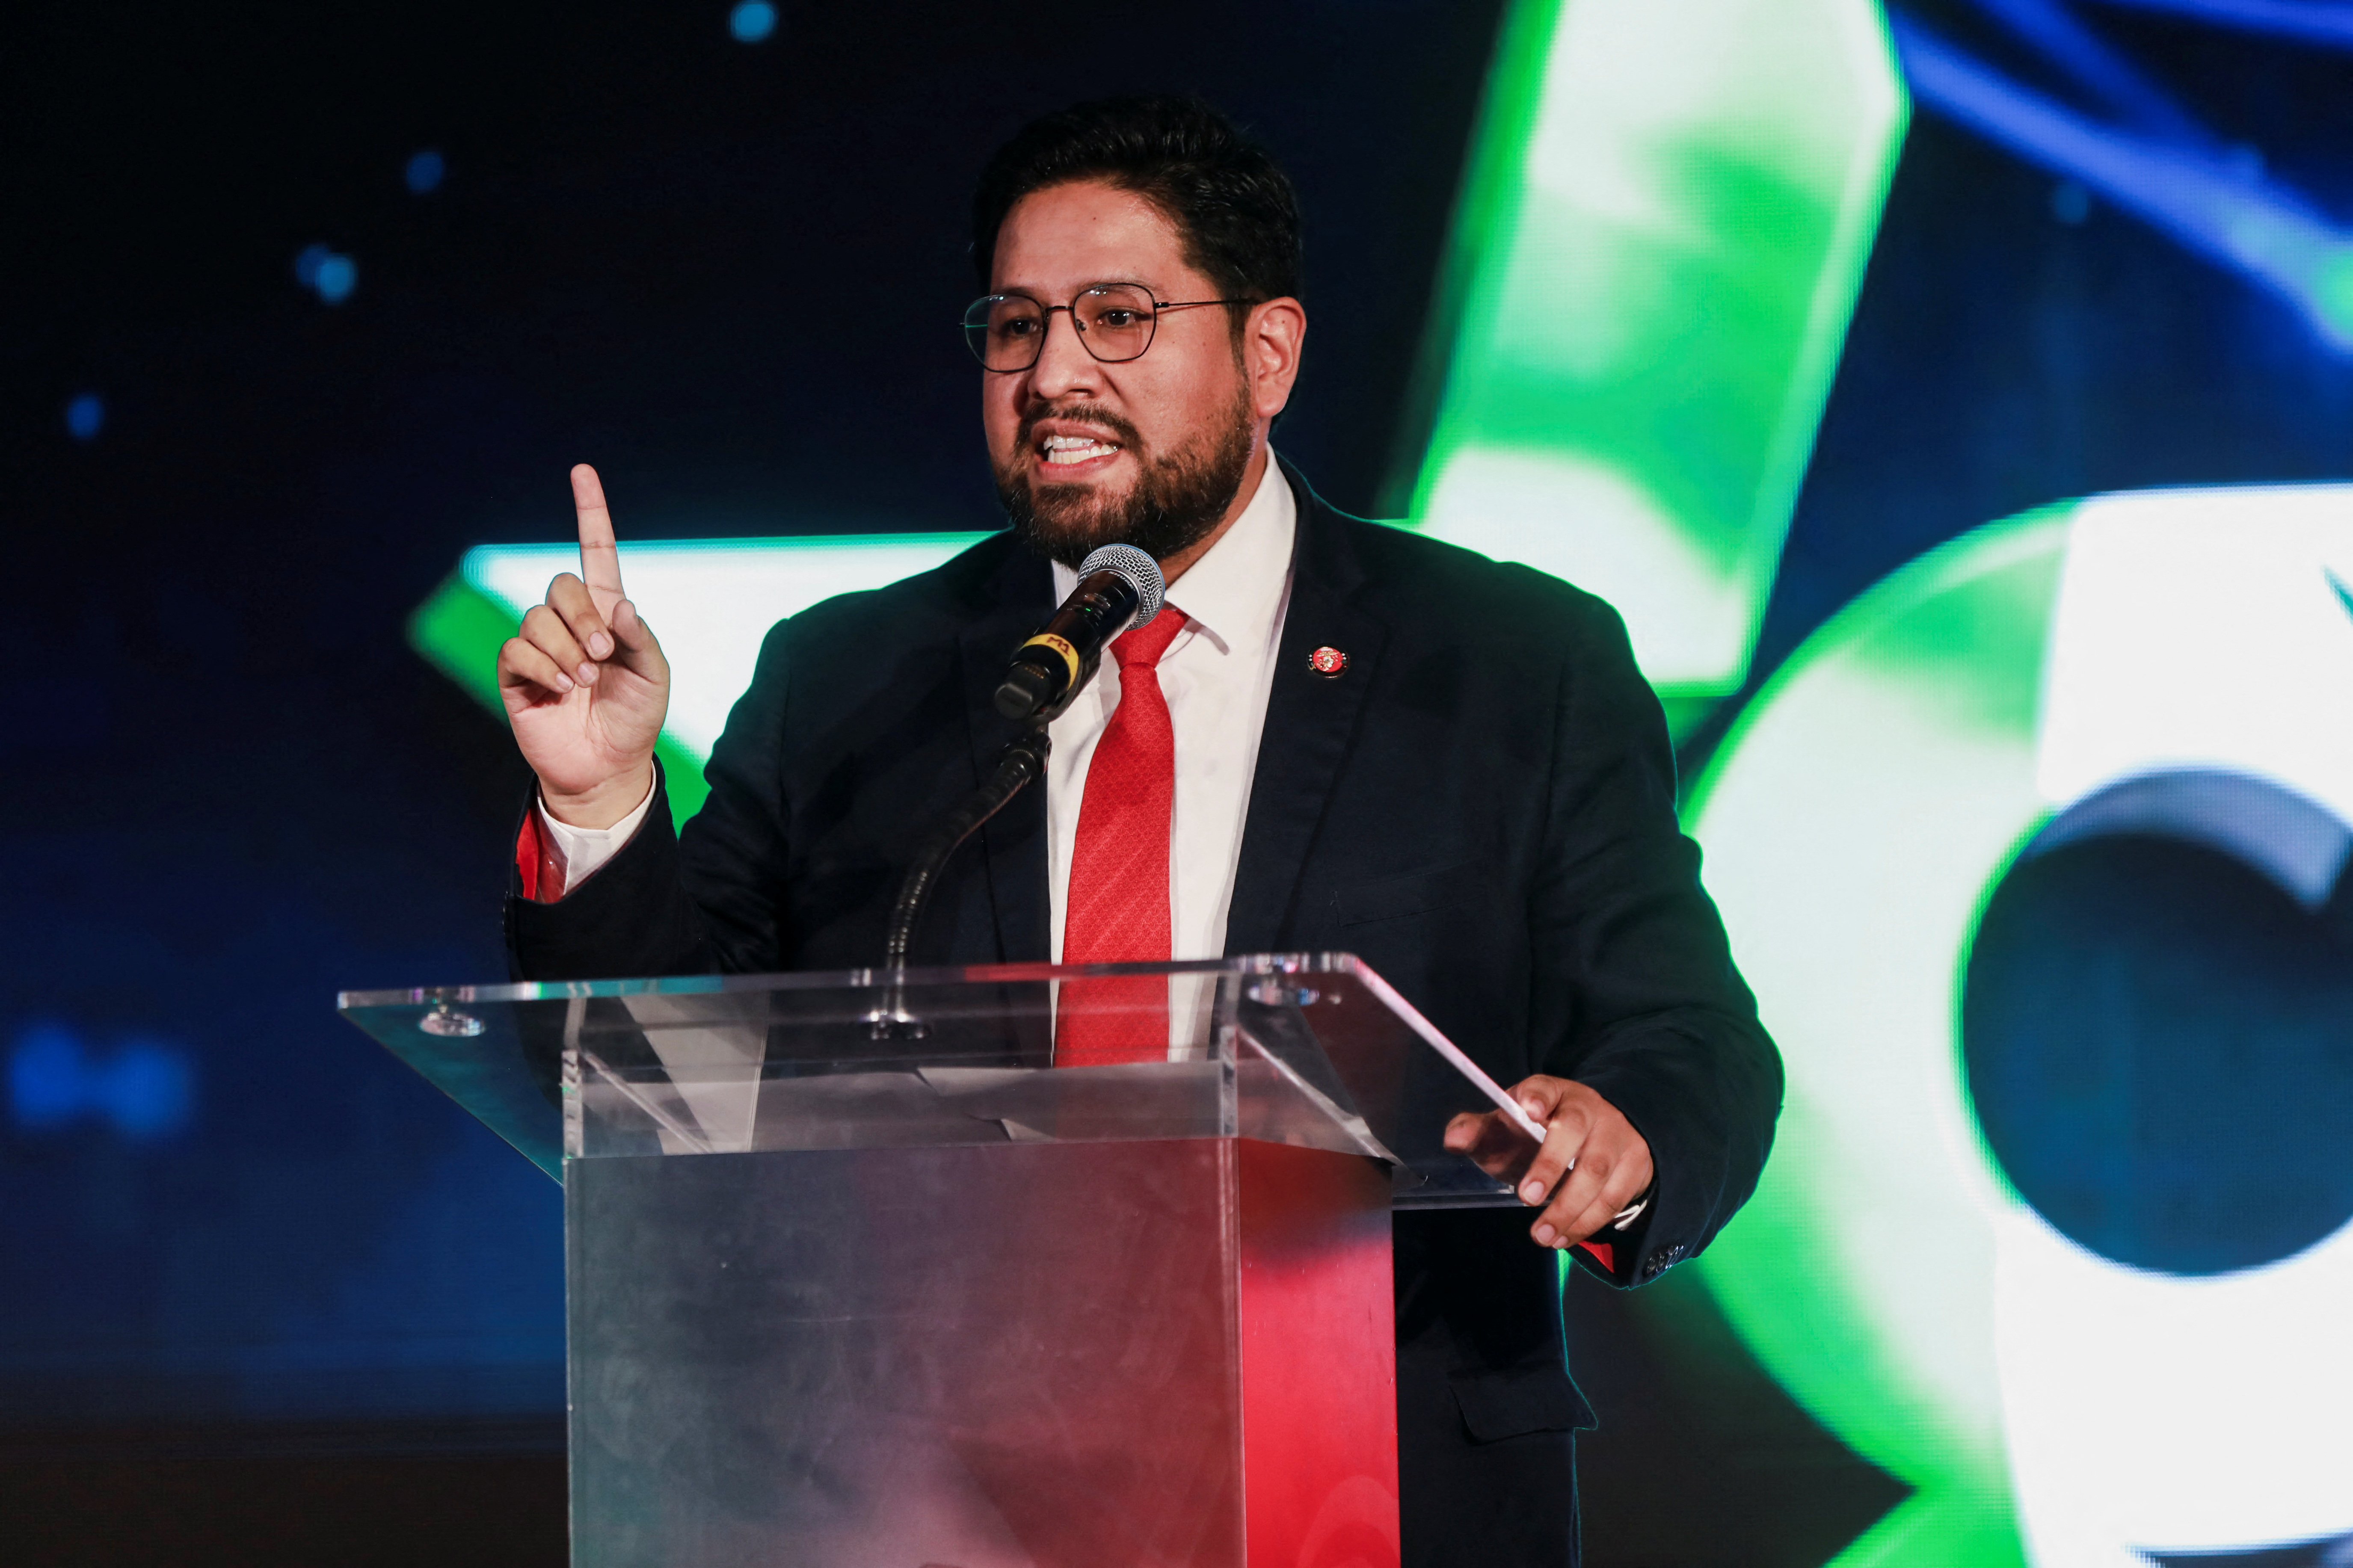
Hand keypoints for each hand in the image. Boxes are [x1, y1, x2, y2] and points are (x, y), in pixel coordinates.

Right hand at [497, 464, 669, 826]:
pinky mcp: (516, 673)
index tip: (583, 471)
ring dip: (566, 651)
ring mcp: (540, 647)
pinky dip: (544, 668)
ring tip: (586, 683)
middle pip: (561, 585)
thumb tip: (616, 604)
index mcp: (606, 614)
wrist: (608, 767)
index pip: (594, 551)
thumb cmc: (635, 719)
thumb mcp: (655, 677)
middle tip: (603, 657)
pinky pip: (518, 649)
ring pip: (537, 618)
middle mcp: (569, 623)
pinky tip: (562, 690)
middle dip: (583, 618)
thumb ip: (640, 638)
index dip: (590, 512)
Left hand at [1443, 1076, 1653, 1252]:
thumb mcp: (1508, 1129)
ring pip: (1598, 1171)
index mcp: (1554, 1092)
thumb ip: (1478, 1132)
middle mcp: (1590, 1108)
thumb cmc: (1540, 1134)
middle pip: (1575, 1131)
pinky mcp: (1635, 1165)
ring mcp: (1617, 1135)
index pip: (1545, 1087)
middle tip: (1526, 1196)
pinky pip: (1615, 1197)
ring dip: (1569, 1208)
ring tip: (1541, 1235)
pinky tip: (1563, 1238)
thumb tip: (1453, 1138)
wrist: (1598, 1138)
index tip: (1528, 1109)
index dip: (1537, 1096)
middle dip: (1550, 1164)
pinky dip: (1588, 1222)